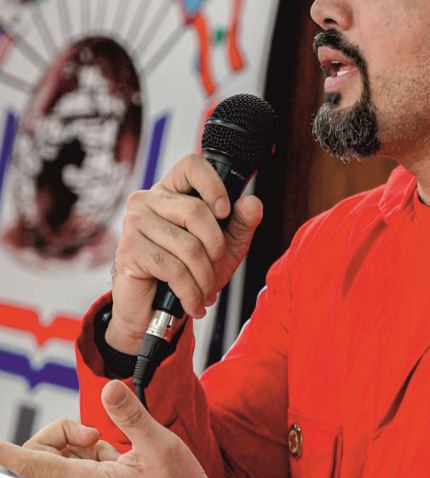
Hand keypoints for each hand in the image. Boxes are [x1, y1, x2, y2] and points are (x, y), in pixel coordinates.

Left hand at [0, 380, 207, 477]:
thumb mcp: (159, 444)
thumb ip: (129, 414)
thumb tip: (109, 388)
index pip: (32, 465)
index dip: (7, 452)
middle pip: (46, 459)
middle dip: (66, 437)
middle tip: (98, 434)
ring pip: (64, 470)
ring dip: (85, 453)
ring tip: (121, 457)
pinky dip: (93, 467)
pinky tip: (122, 470)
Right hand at [108, 153, 263, 353]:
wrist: (156, 312)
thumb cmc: (189, 273)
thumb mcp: (225, 247)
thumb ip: (242, 223)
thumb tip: (252, 202)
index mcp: (172, 191)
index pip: (192, 165)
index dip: (213, 185)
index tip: (225, 212)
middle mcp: (148, 200)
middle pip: (196, 211)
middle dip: (216, 248)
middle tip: (217, 268)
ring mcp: (134, 223)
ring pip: (188, 245)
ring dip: (205, 277)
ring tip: (206, 292)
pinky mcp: (128, 251)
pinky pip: (172, 268)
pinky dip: (190, 291)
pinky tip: (194, 303)